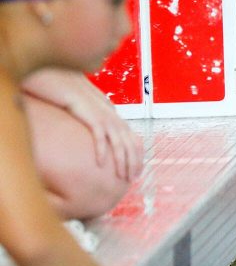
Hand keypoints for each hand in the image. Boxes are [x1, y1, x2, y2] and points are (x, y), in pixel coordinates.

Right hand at [23, 70, 143, 180]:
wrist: (68, 85)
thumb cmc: (79, 102)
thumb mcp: (95, 115)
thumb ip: (103, 127)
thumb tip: (105, 143)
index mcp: (118, 120)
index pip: (135, 142)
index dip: (138, 158)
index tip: (137, 173)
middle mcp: (116, 120)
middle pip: (130, 146)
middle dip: (133, 164)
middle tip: (131, 180)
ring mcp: (106, 119)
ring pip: (119, 144)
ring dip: (121, 162)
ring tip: (121, 176)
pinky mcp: (93, 118)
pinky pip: (100, 137)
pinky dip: (101, 151)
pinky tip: (100, 164)